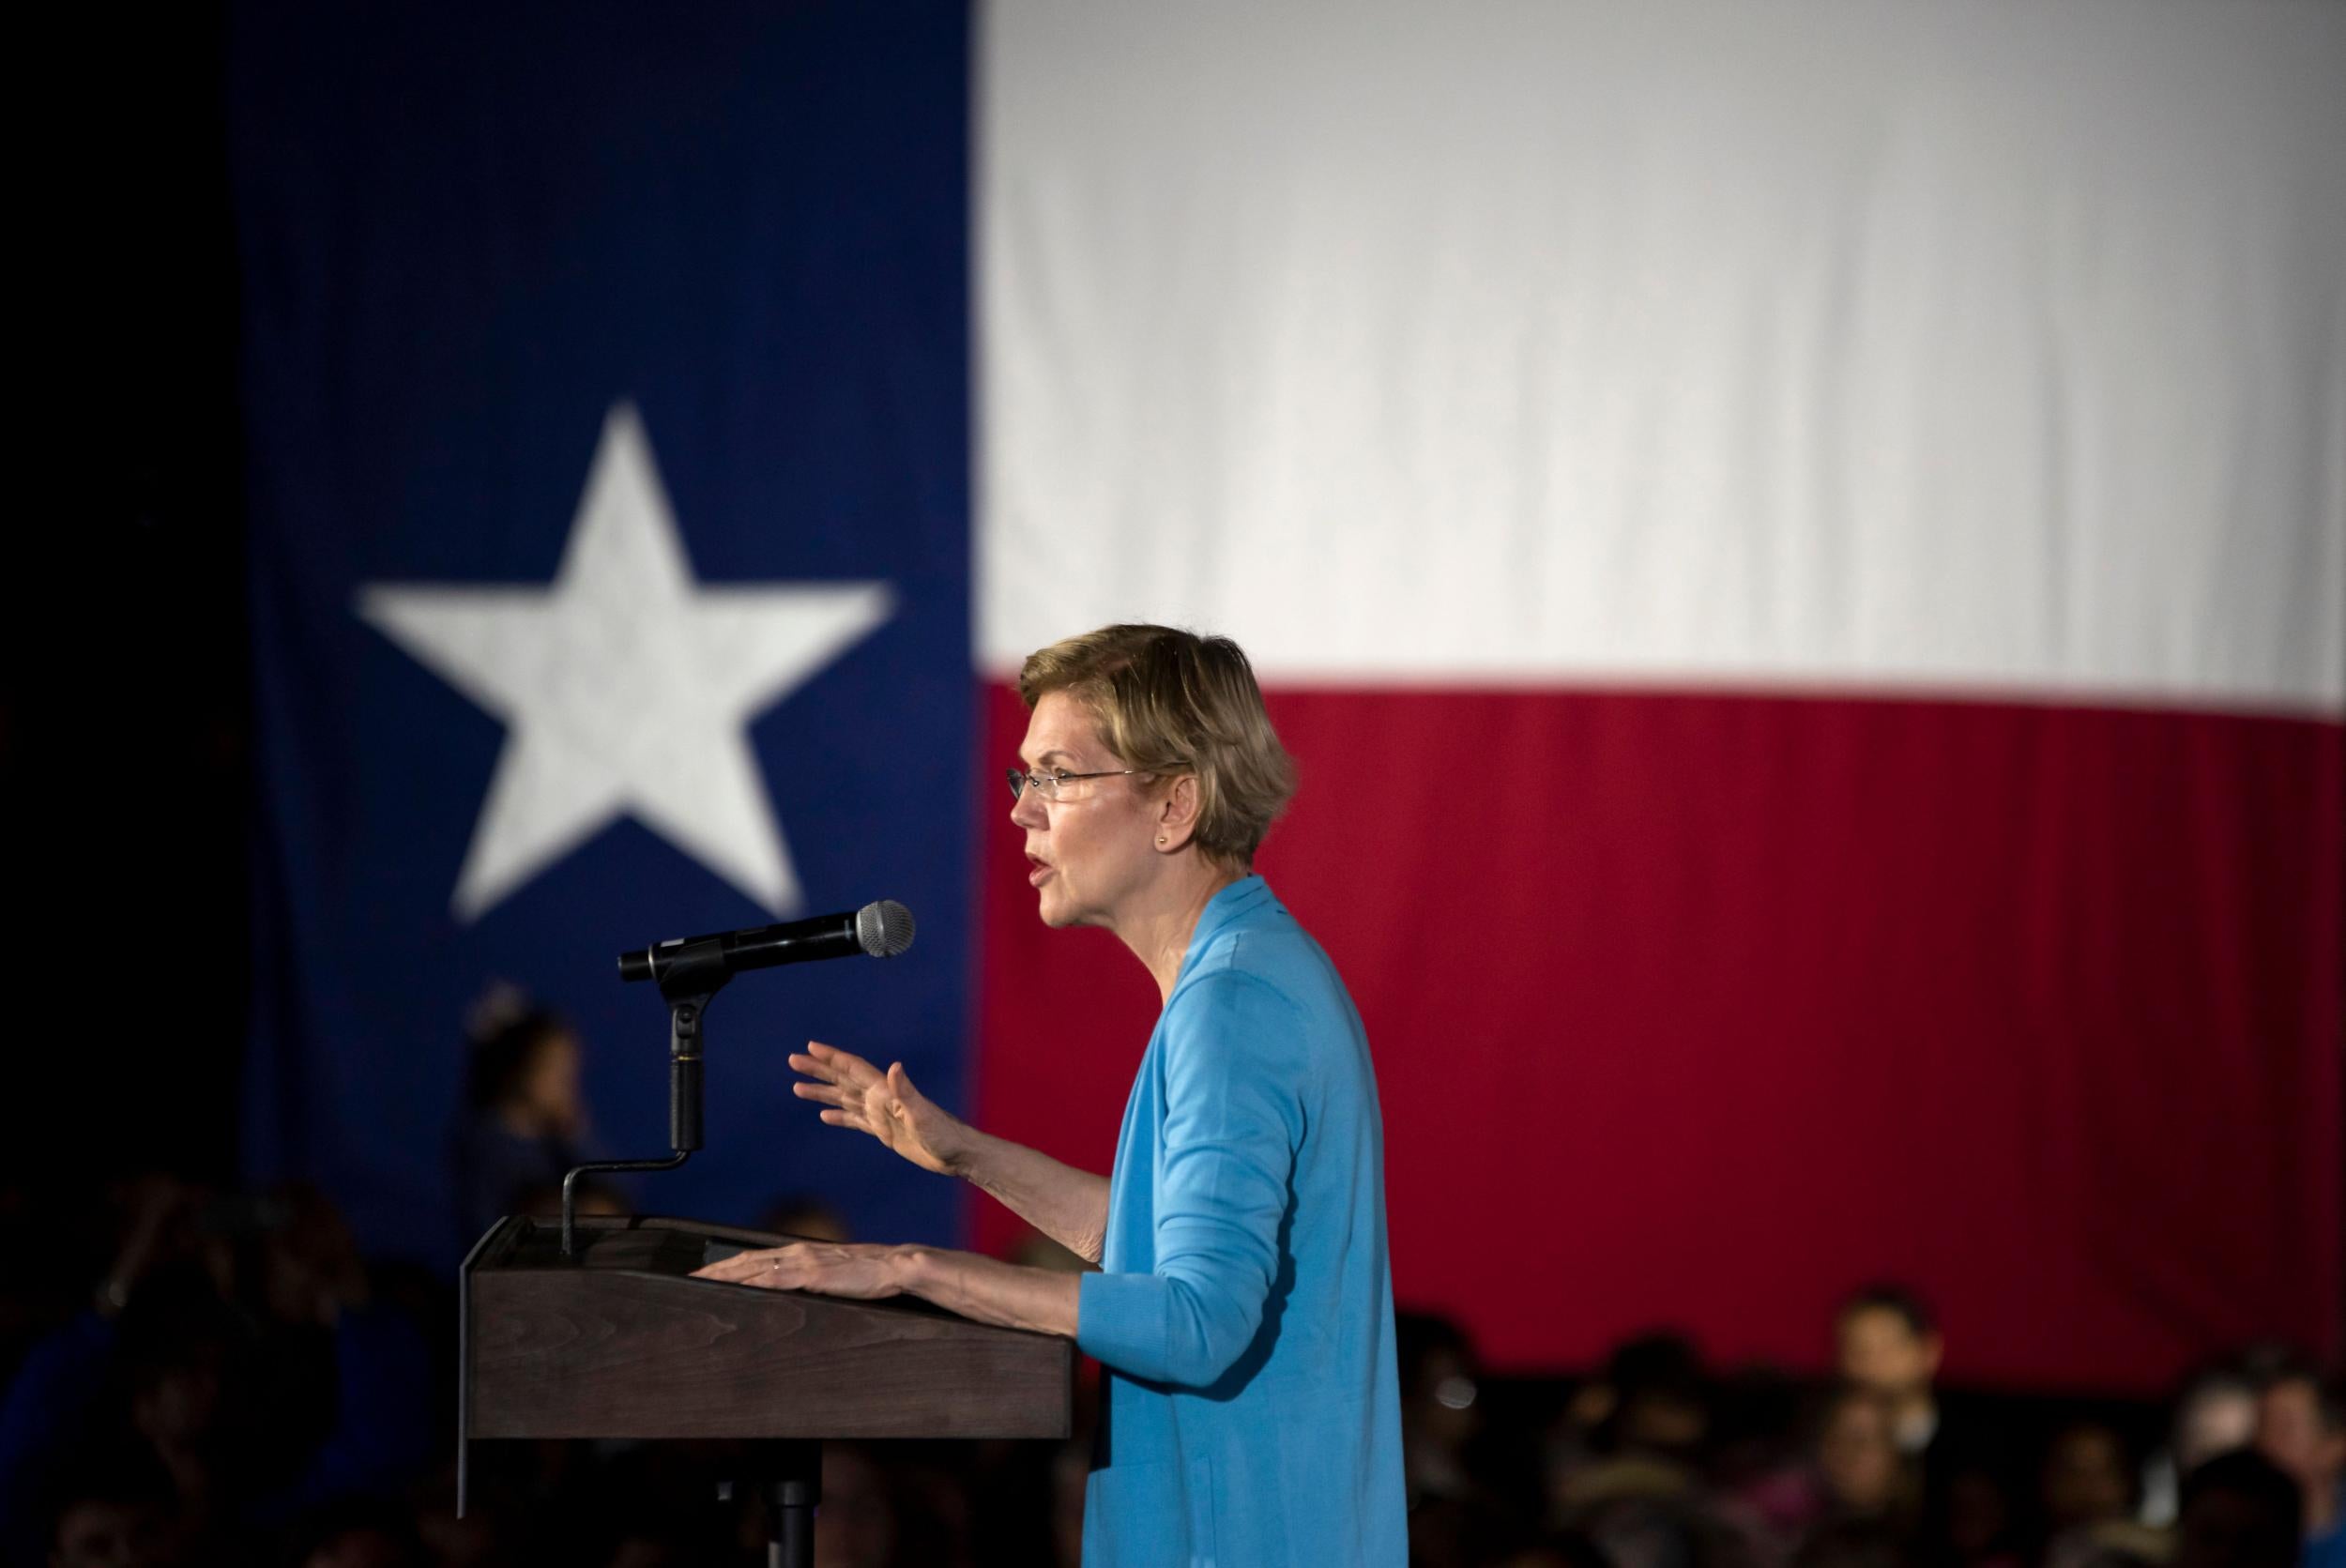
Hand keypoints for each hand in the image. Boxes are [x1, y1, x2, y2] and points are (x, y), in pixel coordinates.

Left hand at [692, 1241, 915, 1299]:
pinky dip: (751, 1283)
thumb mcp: (834, 1275)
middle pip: (745, 1260)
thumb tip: (793, 1292)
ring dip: (724, 1275)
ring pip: (753, 1268)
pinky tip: (735, 1289)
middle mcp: (796, 1252)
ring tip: (699, 1283)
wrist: (894, 1265)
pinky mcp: (812, 1276)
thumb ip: (811, 1280)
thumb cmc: (869, 1273)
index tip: (704, 1273)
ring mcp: (803, 1263)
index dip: (726, 1265)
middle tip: (688, 1278)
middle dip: (715, 1270)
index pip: (753, 1257)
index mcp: (800, 1252)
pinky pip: (774, 1280)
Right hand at [788, 1042, 966, 1176]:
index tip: (810, 1048)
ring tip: (797, 1088)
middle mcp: (880, 1098)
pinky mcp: (884, 1131)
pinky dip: (839, 1116)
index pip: (852, 1069)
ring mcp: (881, 1114)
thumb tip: (893, 1066)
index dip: (832, 1057)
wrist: (956, 1154)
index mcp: (885, 1091)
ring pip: (844, 1099)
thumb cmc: (943, 1134)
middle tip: (793, 1060)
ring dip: (822, 1092)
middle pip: (842, 1079)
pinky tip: (825, 1115)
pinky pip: (855, 1121)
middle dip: (818, 1070)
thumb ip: (905, 1091)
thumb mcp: (921, 1114)